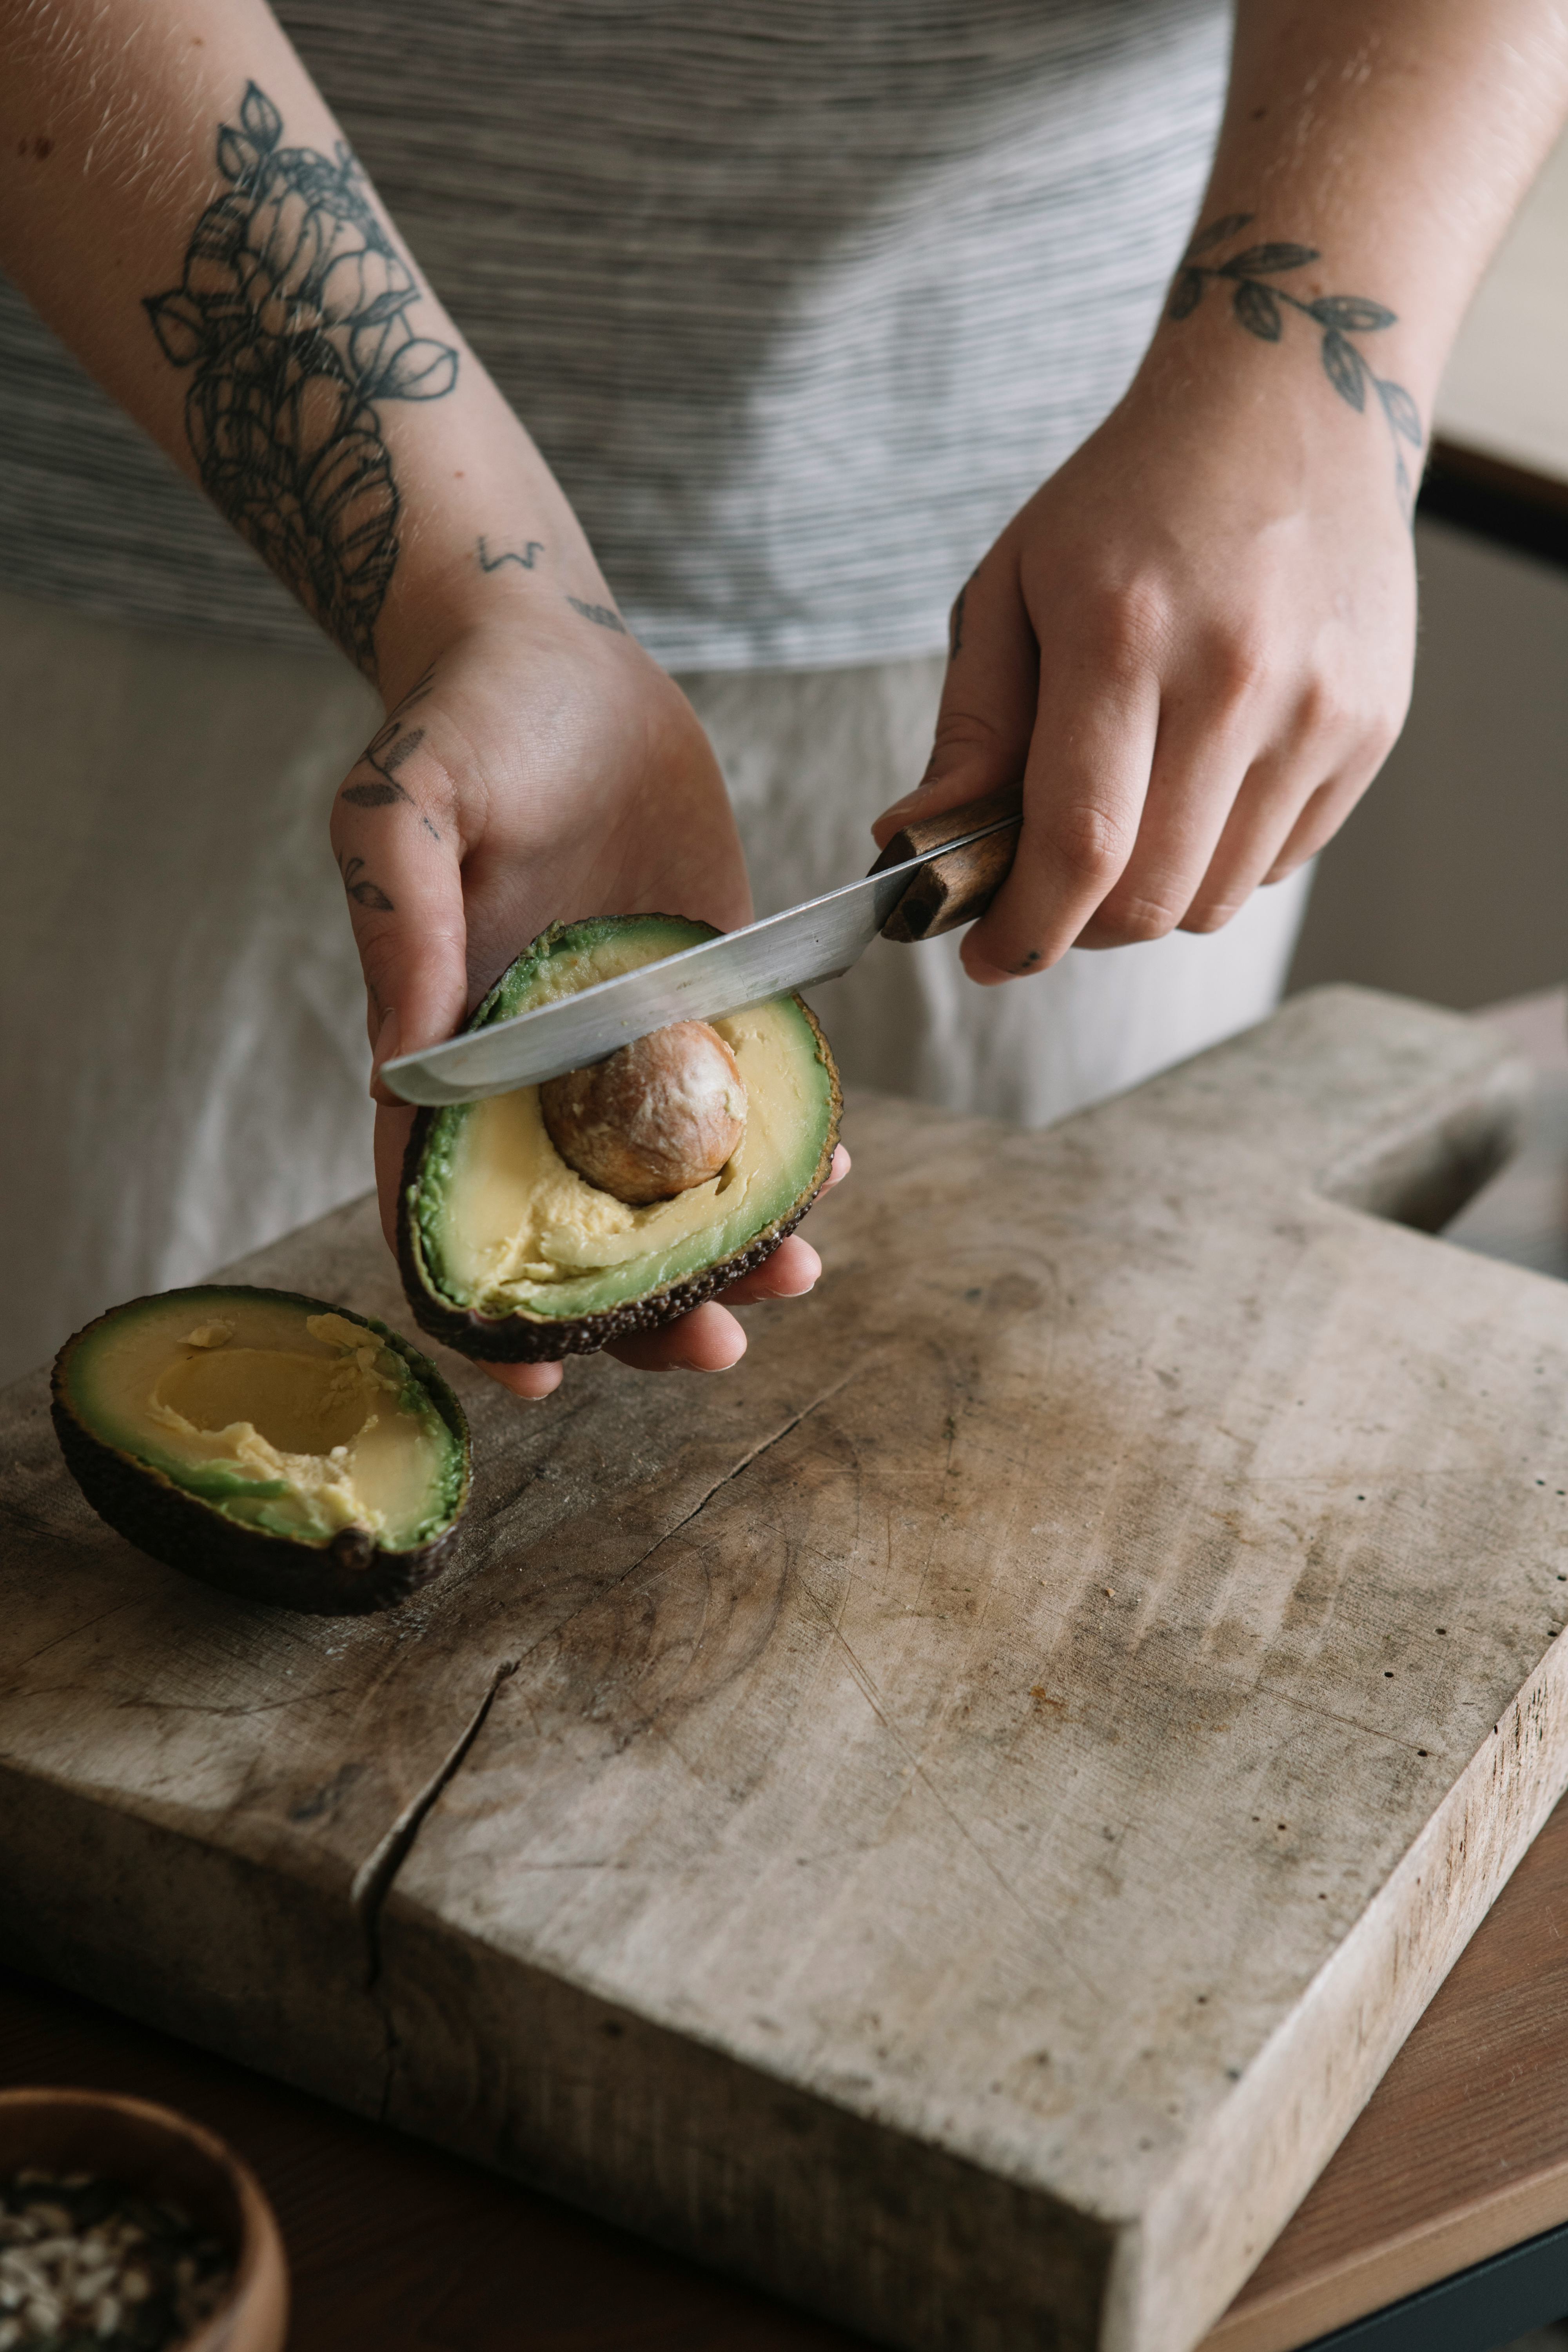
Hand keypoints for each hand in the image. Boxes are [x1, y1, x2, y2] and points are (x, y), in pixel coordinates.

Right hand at [330, 598, 846, 1399]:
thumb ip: (400, 923)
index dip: (483, 1303)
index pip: (447, 1205)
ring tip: (795, 1271)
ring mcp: (620, 1039)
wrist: (554, 652)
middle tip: (715, 1344)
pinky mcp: (698, 995)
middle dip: (640, 1306)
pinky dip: (778, 1147)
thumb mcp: (402, 805)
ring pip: (670, 1181)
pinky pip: (739, 1095)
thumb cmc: (459, 722)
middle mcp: (533, 1065)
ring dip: (726, 1245)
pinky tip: (825, 1170)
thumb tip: (403, 1058)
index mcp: (443, 1045)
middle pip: (579, 1224)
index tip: (536, 1377)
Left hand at [872, 339, 1417, 979]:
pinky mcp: (1371, 726)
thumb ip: (970, 729)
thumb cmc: (1129, 502)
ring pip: (1216, 898)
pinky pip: (1278, 860)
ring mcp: (1320, 708)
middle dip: (1078, 930)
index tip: (982, 956)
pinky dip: (1218, 859)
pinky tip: (1194, 787)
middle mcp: (1237, 676)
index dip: (1024, 930)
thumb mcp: (1013, 588)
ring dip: (1149, 899)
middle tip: (1041, 900)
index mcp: (1124, 635)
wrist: (1292, 405)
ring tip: (1120, 827)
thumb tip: (915, 843)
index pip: (1079, 848)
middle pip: (1151, 898)